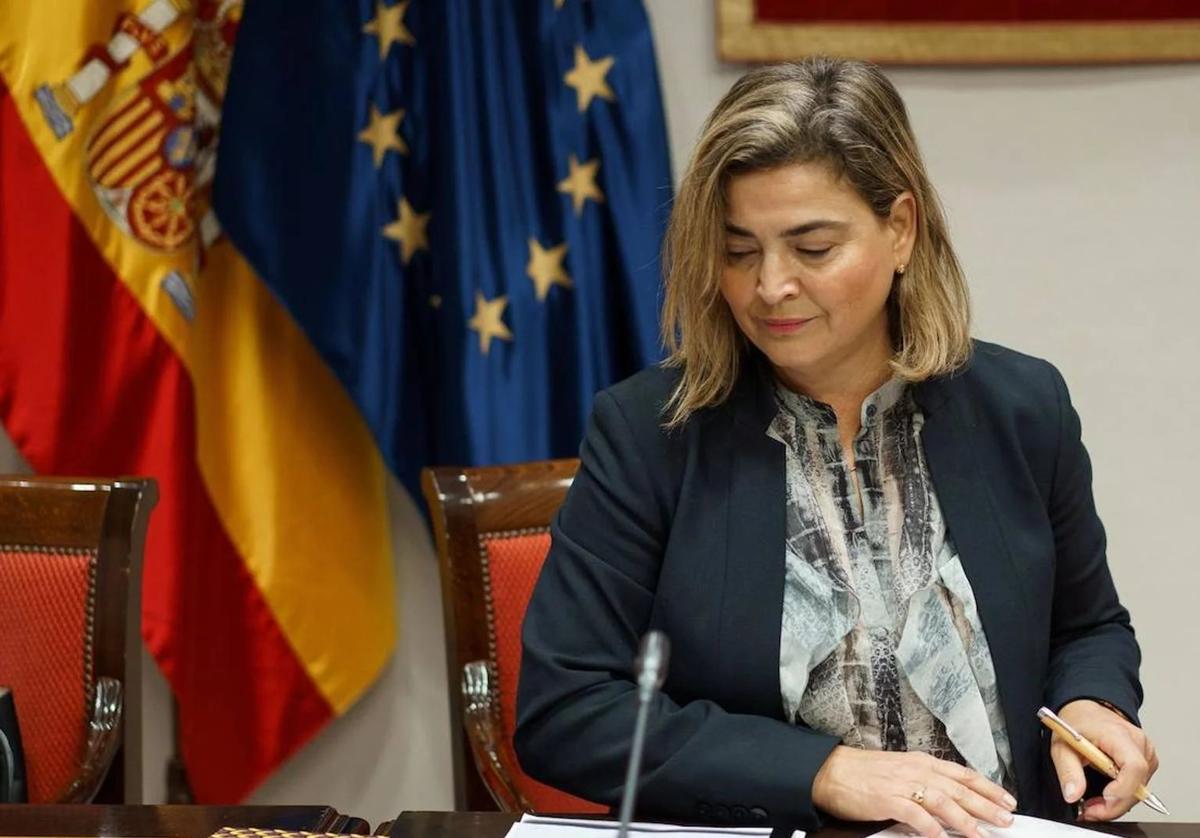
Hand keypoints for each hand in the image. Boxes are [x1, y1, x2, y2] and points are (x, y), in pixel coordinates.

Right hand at [812, 746, 1016, 837]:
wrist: (830, 770)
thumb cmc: (863, 772)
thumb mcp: (900, 770)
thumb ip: (925, 782)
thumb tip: (950, 799)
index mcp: (921, 761)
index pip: (962, 774)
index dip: (987, 787)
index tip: (1007, 800)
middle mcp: (916, 770)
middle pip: (958, 788)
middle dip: (985, 805)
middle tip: (1006, 819)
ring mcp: (902, 784)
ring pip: (942, 801)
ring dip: (965, 819)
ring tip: (981, 835)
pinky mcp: (887, 799)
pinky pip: (914, 814)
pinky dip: (930, 826)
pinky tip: (941, 837)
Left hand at [1052, 699, 1158, 821]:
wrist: (1086, 708)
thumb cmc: (1077, 722)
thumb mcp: (1062, 745)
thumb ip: (1068, 771)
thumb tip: (1072, 794)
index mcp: (1118, 735)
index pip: (1133, 767)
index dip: (1122, 788)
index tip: (1104, 798)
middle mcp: (1138, 743)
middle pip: (1138, 785)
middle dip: (1114, 805)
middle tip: (1090, 810)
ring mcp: (1146, 752)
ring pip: (1140, 789)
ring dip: (1117, 802)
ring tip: (1094, 802)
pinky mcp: (1147, 760)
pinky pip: (1139, 785)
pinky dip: (1123, 794)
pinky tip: (1106, 793)